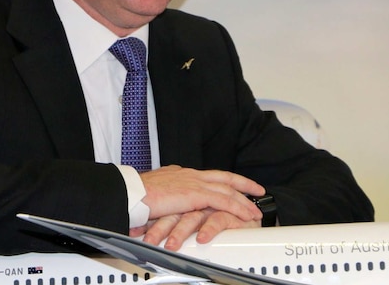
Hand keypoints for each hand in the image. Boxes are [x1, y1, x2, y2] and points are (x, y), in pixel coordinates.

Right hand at [135, 165, 263, 246]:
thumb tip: (168, 206)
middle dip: (242, 183)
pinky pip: (224, 201)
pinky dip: (237, 207)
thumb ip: (167, 198)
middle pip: (223, 177)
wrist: (131, 193)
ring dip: (244, 200)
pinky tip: (246, 213)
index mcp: (181, 174)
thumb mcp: (156, 195)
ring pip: (228, 189)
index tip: (233, 183)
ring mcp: (194, 183)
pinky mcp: (196, 194)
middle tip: (257, 189)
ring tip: (255, 209)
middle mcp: (190, 175)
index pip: (208, 176)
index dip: (224, 180)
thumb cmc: (137, 196)